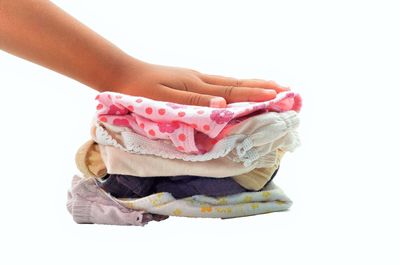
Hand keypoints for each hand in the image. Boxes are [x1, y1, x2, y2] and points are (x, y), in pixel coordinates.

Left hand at [113, 62, 288, 107]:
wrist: (122, 74)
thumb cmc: (140, 90)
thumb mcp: (164, 98)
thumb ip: (194, 101)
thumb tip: (223, 104)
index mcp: (197, 85)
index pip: (233, 91)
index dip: (256, 96)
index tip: (279, 97)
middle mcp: (201, 80)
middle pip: (238, 84)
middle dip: (263, 88)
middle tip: (286, 91)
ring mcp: (196, 79)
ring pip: (231, 82)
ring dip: (253, 86)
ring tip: (272, 88)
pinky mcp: (190, 81)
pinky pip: (220, 84)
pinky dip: (236, 86)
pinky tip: (240, 89)